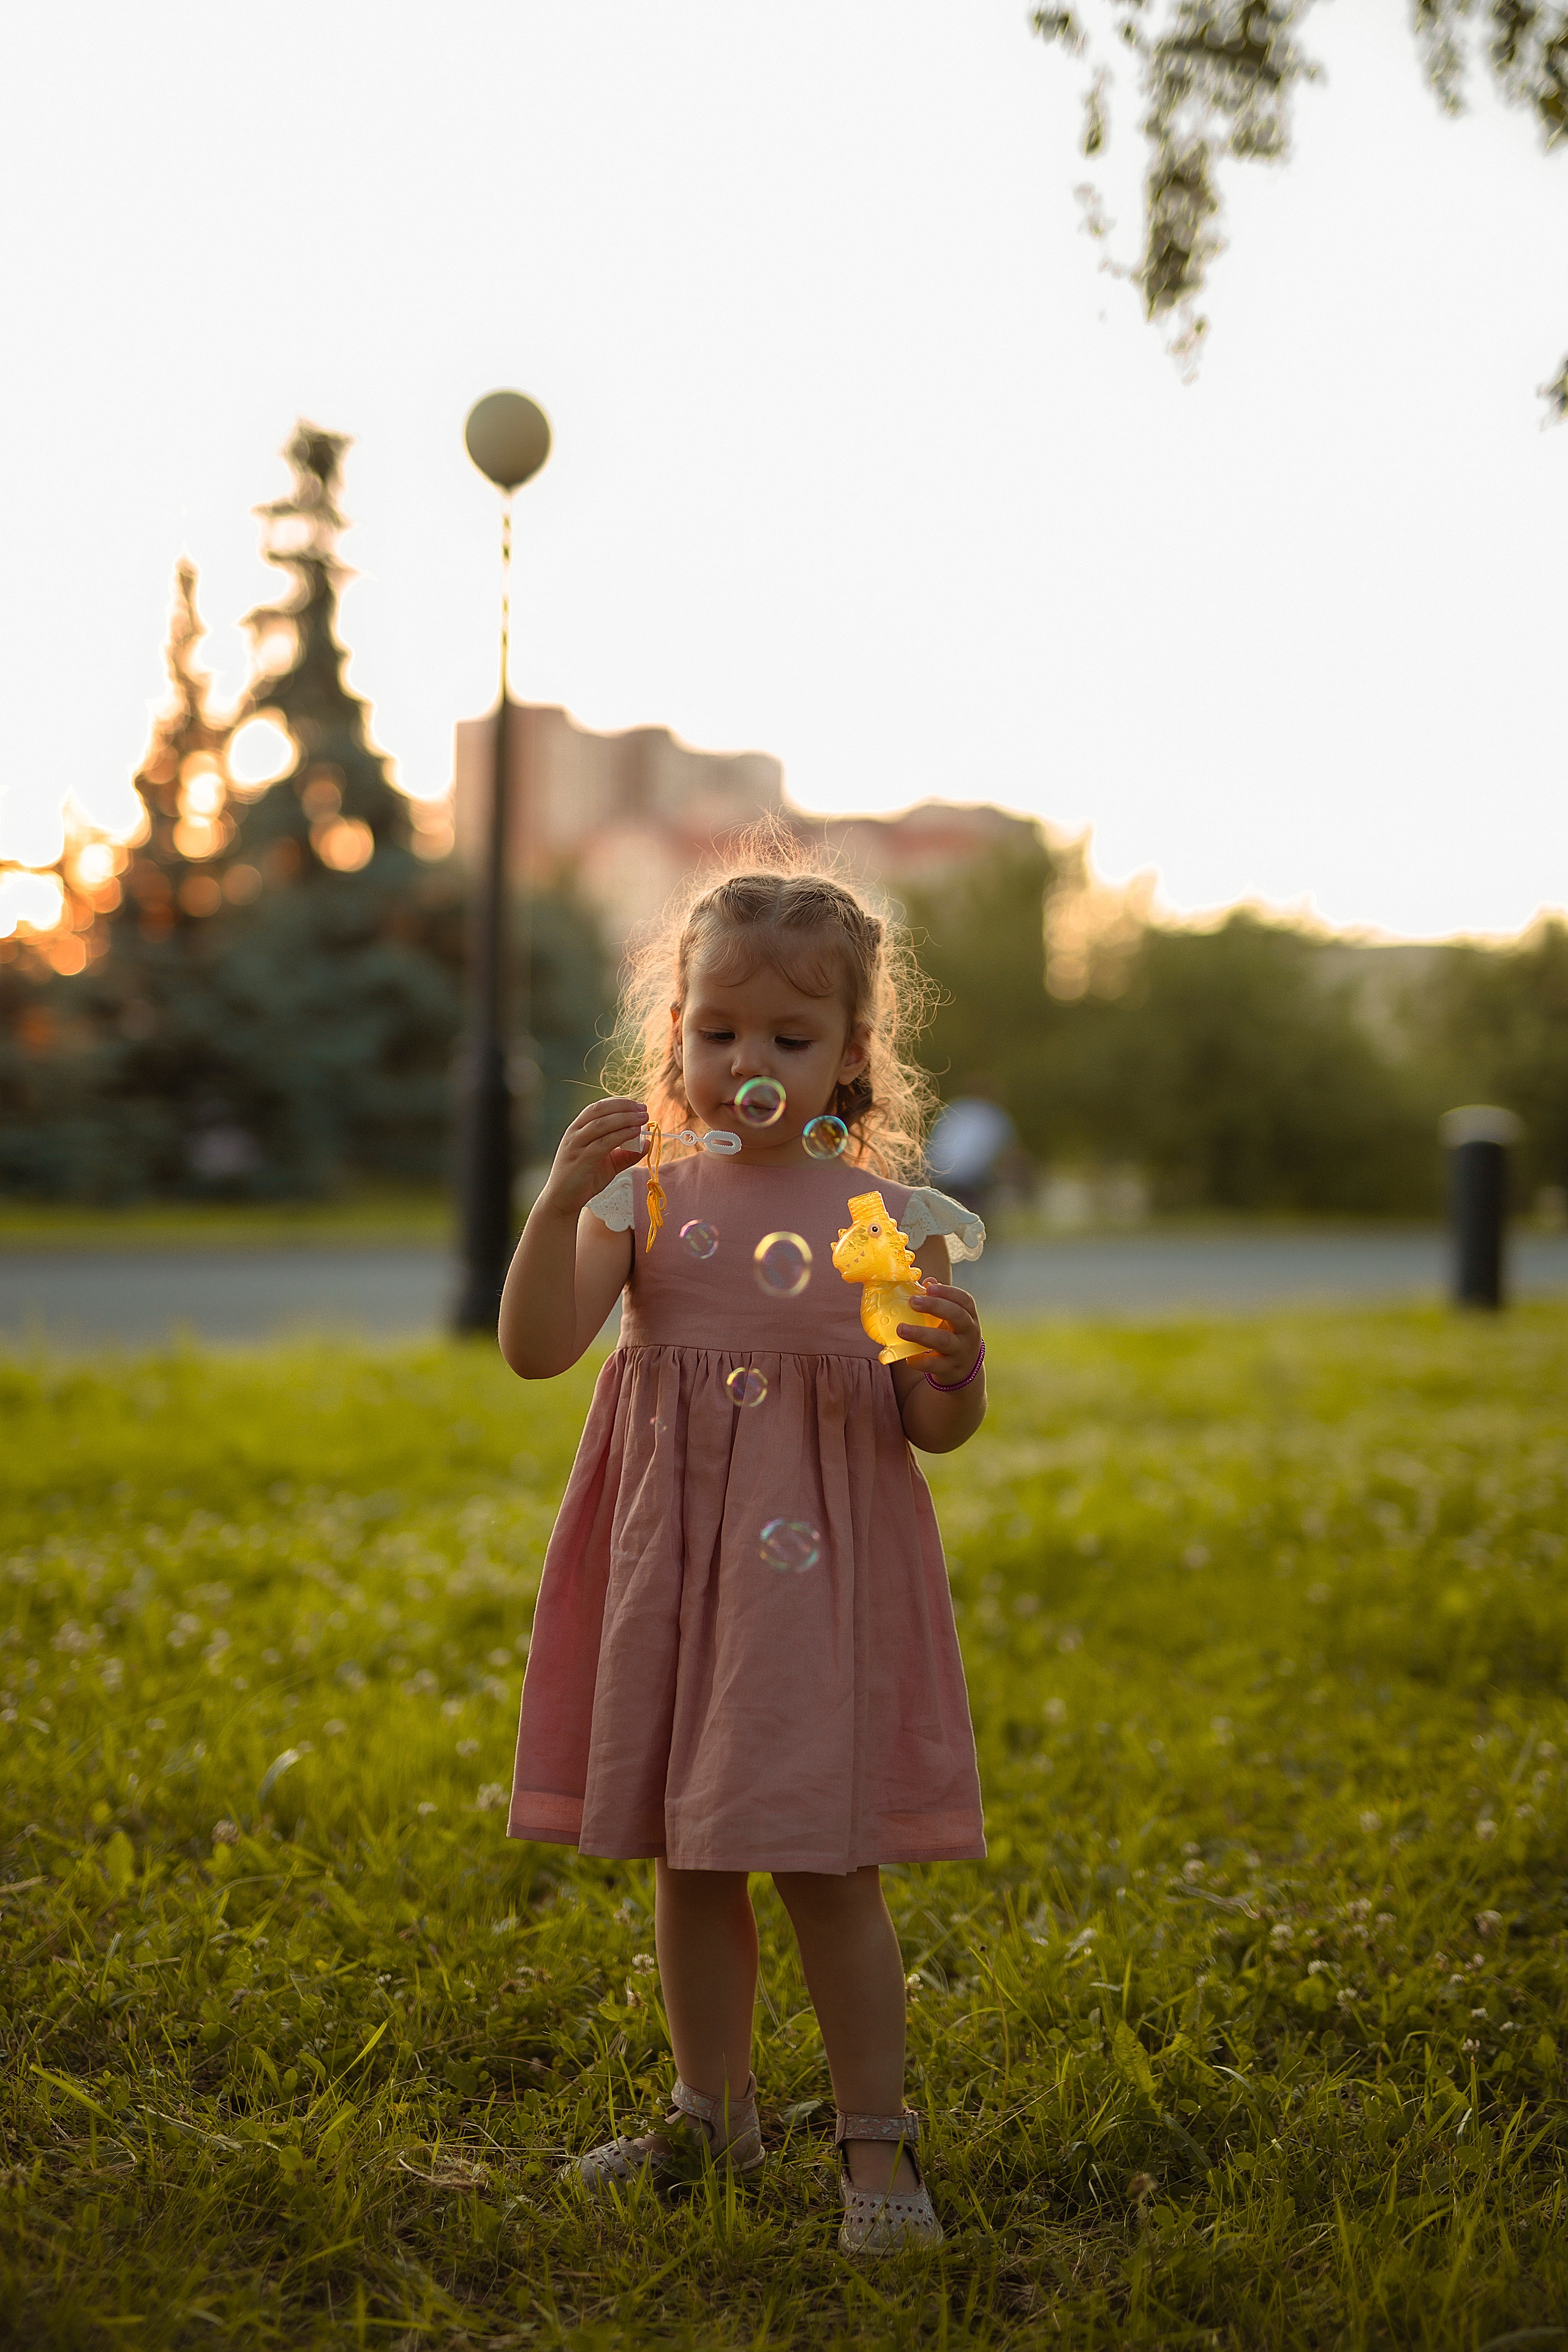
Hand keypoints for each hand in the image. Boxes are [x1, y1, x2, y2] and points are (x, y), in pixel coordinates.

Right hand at [537, 1097, 646, 1219]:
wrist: (561, 1200)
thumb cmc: (584, 1180)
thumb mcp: (609, 1164)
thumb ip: (626, 1154)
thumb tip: (647, 1143)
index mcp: (578, 1129)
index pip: (598, 1108)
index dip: (619, 1103)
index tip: (638, 1106)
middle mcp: (575, 1133)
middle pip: (600, 1110)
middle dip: (624, 1107)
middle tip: (644, 1109)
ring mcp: (576, 1145)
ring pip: (601, 1124)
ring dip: (625, 1118)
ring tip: (643, 1118)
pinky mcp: (581, 1159)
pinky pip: (603, 1143)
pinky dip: (620, 1135)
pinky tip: (634, 1133)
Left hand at [900, 1282, 981, 1384]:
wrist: (963, 1371)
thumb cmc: (952, 1336)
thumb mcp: (951, 1319)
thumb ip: (940, 1301)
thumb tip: (927, 1281)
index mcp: (969, 1317)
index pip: (965, 1300)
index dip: (948, 1292)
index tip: (929, 1287)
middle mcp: (969, 1333)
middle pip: (957, 1316)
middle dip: (935, 1307)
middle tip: (913, 1302)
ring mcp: (961, 1352)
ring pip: (944, 1341)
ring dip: (921, 1334)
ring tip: (901, 1329)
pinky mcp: (951, 1370)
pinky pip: (935, 1364)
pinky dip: (920, 1361)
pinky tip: (908, 1357)